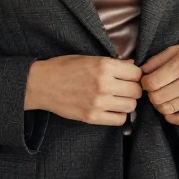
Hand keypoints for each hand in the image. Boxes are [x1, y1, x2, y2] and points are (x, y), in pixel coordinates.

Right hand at [24, 56, 142, 125]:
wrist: (42, 84)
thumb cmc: (64, 67)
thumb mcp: (88, 58)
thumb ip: (112, 62)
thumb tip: (132, 64)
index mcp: (104, 66)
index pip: (136, 73)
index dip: (134, 74)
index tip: (129, 76)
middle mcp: (104, 84)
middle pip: (136, 91)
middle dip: (133, 89)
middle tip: (125, 88)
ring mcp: (98, 103)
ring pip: (130, 106)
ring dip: (127, 102)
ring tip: (118, 98)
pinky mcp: (92, 117)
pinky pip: (119, 120)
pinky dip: (119, 115)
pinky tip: (111, 108)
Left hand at [140, 38, 178, 125]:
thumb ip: (158, 60)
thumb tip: (141, 71)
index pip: (152, 83)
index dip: (144, 83)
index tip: (146, 80)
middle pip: (157, 98)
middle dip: (150, 94)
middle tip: (153, 89)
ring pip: (167, 109)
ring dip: (159, 105)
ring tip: (161, 97)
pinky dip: (171, 118)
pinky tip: (169, 110)